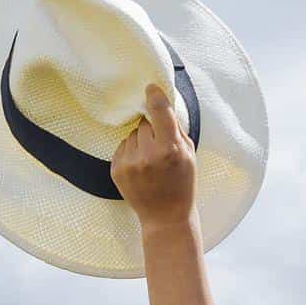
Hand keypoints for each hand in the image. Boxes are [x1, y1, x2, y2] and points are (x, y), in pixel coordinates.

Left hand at [111, 84, 196, 234]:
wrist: (165, 216)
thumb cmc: (182, 183)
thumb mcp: (189, 154)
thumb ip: (176, 129)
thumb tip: (162, 104)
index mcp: (169, 149)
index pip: (159, 112)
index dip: (155, 97)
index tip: (150, 88)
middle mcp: (147, 155)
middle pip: (144, 124)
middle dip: (152, 130)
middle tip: (160, 147)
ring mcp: (129, 164)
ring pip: (132, 135)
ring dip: (140, 141)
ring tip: (150, 160)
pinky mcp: (116, 171)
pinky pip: (122, 147)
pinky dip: (130, 152)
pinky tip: (141, 167)